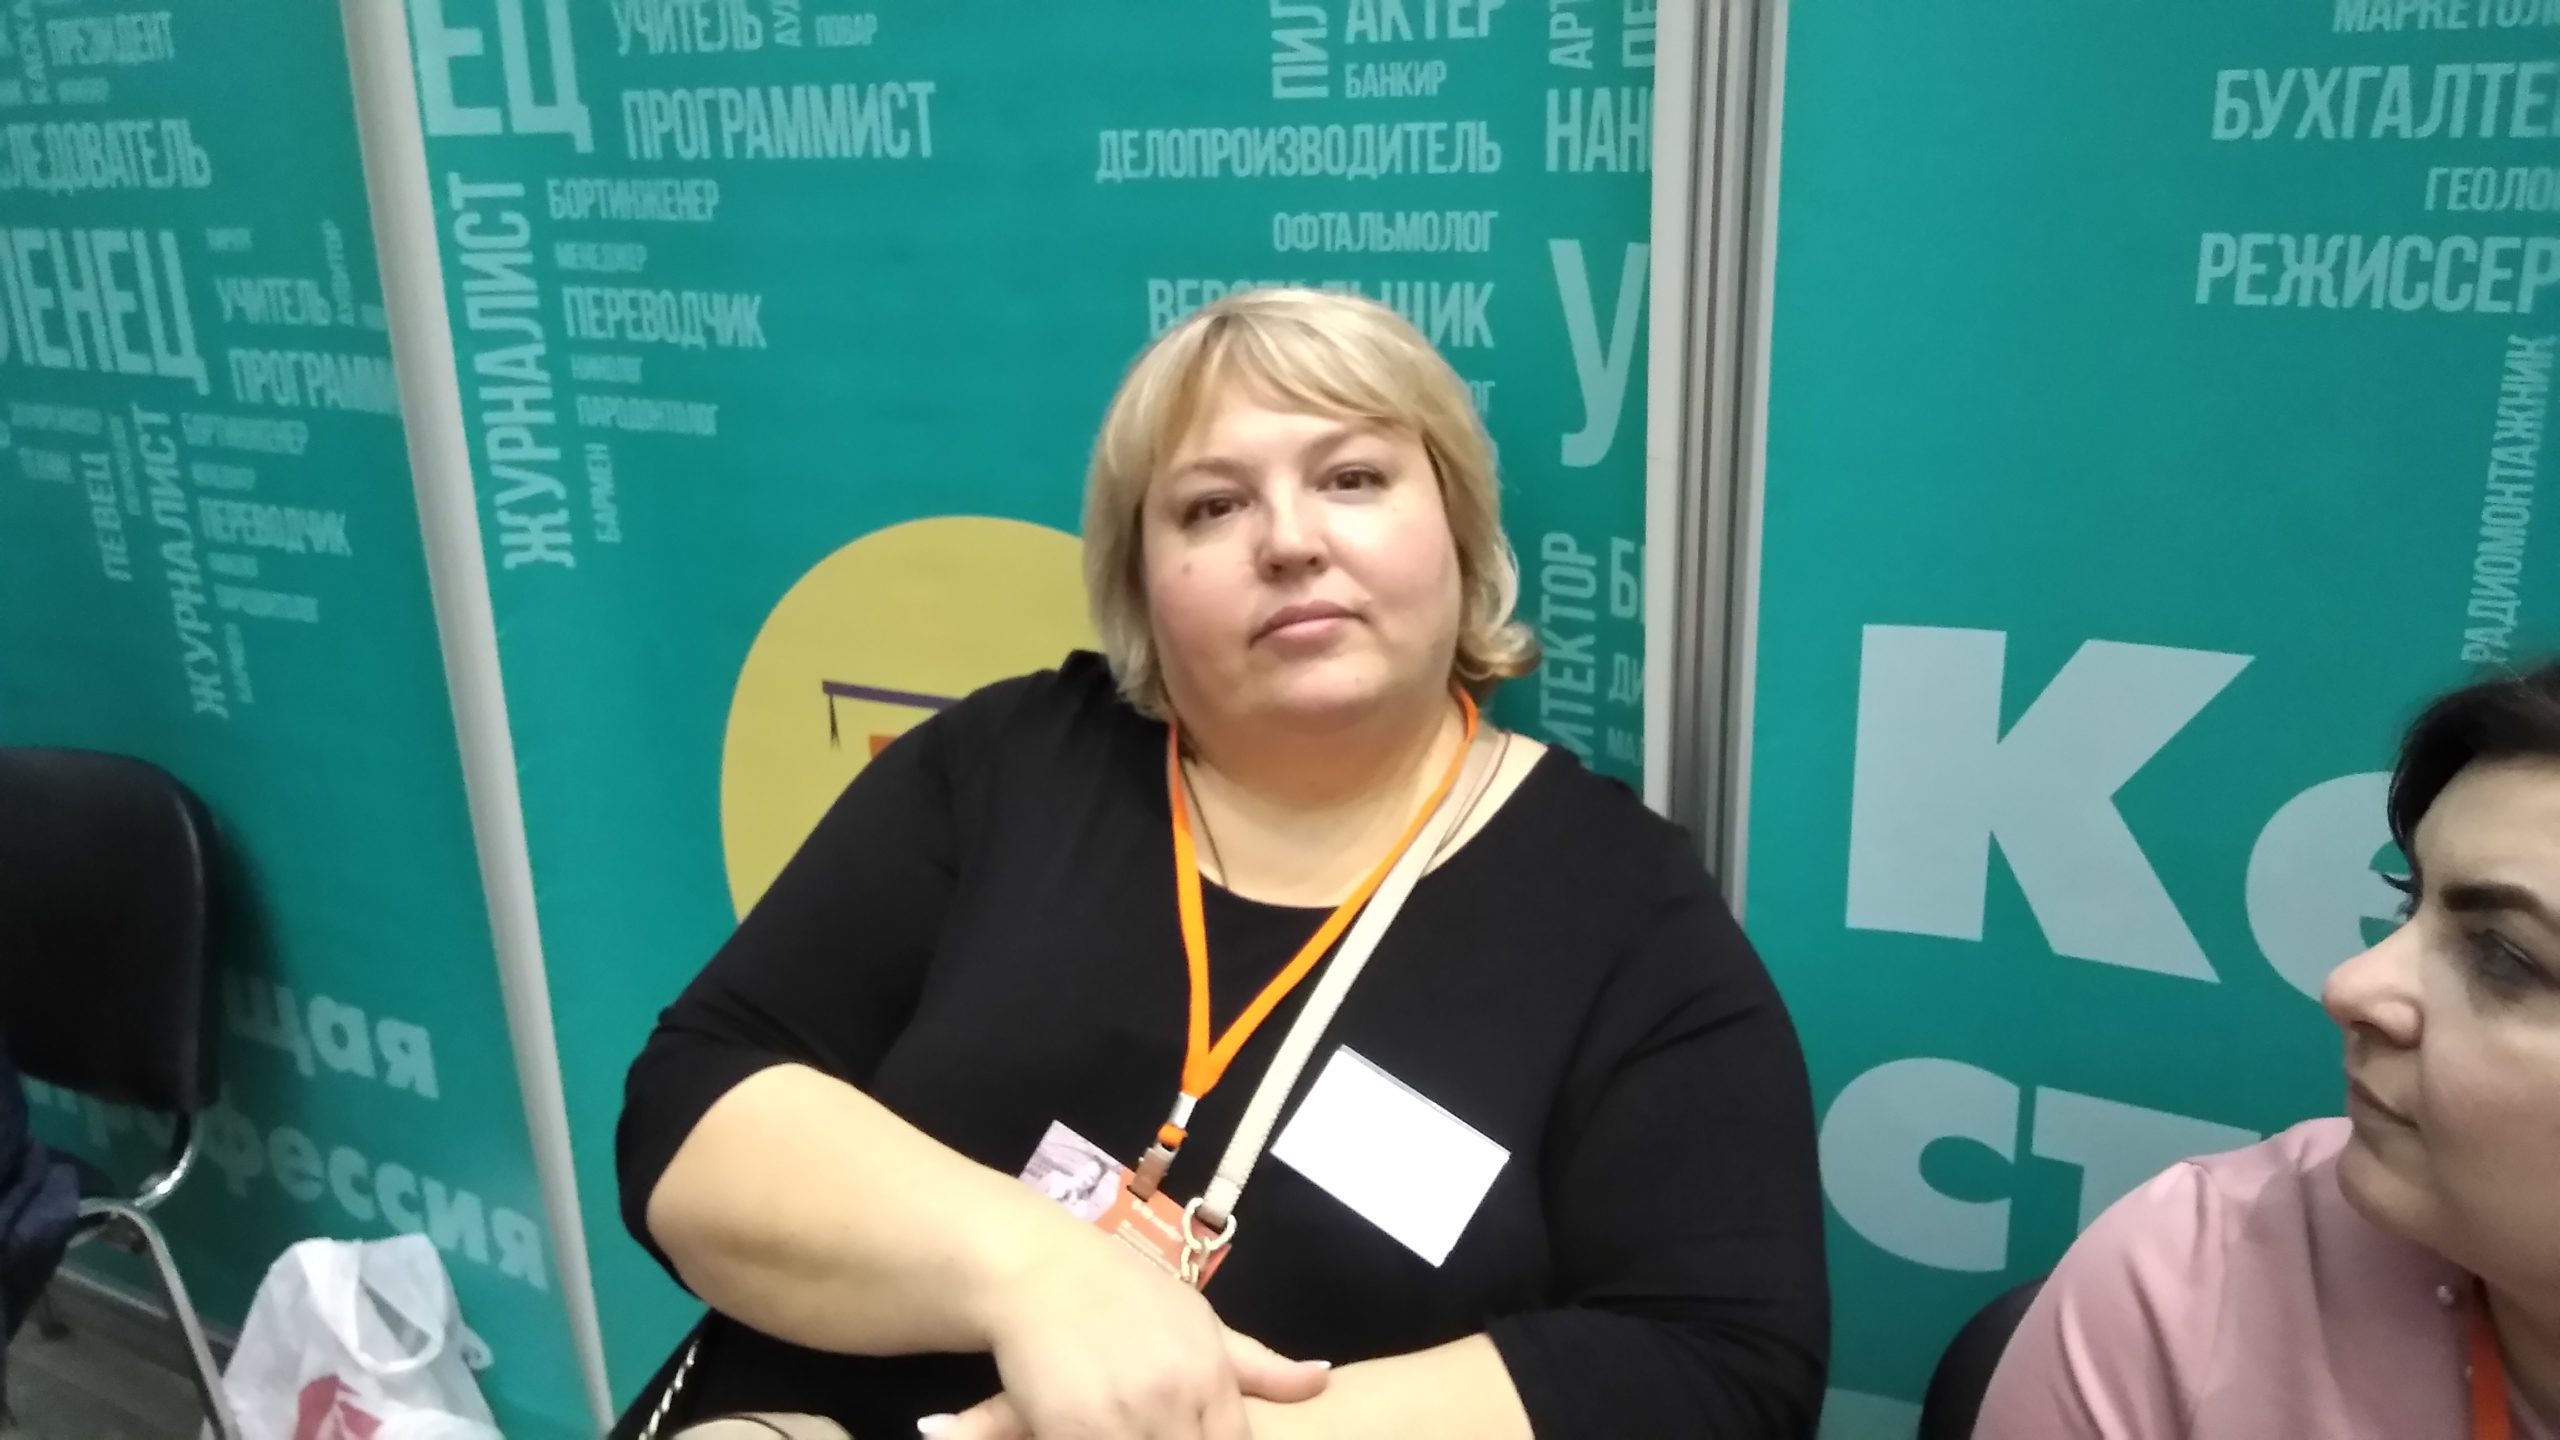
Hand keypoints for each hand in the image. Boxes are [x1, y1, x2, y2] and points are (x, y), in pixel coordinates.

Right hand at [937, 1234, 1329, 1439]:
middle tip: (1167, 1431)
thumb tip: (1323, 1379)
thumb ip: (1259, 1366)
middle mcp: (1173, 1398)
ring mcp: (1123, 1416)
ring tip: (1139, 1431)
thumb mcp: (1200, 1321)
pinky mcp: (1072, 1428)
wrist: (1042, 1270)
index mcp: (1209, 1374)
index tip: (1202, 1436)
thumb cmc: (1125, 1293)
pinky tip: (1110, 1435)